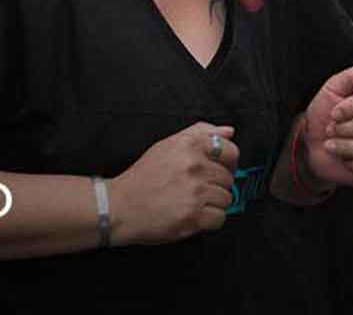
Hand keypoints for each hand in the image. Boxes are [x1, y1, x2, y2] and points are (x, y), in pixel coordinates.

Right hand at [109, 122, 237, 245]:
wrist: (121, 205)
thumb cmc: (143, 176)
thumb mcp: (168, 145)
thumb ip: (200, 133)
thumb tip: (229, 132)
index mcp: (189, 145)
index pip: (230, 151)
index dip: (228, 163)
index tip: (218, 168)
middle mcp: (193, 166)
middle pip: (228, 178)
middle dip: (215, 185)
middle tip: (196, 188)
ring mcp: (194, 192)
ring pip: (226, 199)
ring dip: (212, 204)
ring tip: (192, 201)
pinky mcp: (193, 216)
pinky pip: (220, 219)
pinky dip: (209, 221)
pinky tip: (193, 214)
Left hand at [305, 66, 352, 186]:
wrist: (317, 145)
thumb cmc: (326, 114)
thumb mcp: (332, 89)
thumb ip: (351, 77)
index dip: (350, 107)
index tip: (333, 113)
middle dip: (343, 129)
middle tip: (330, 130)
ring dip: (344, 147)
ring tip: (332, 145)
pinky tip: (346, 160)